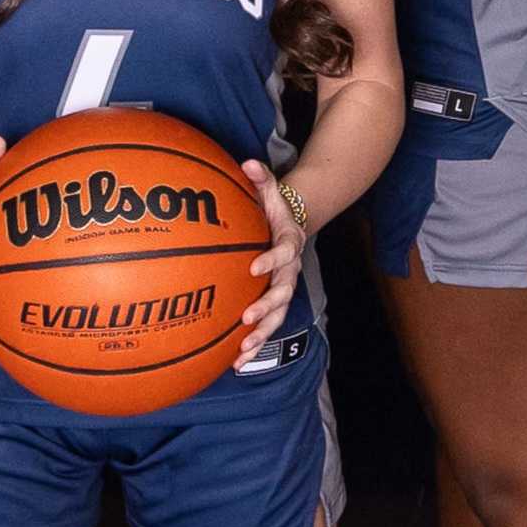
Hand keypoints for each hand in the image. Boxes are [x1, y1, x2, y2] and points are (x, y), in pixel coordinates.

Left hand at [235, 158, 307, 360]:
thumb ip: (261, 178)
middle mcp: (290, 270)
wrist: (291, 226)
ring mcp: (283, 289)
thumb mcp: (270, 191)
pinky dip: (252, 345)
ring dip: (261, 335)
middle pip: (284, 292)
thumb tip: (247, 163)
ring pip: (277, 316)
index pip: (285, 252)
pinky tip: (235, 363)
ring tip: (243, 350)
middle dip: (267, 307)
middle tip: (248, 317)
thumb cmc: (273, 209)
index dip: (272, 260)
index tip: (255, 266)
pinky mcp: (273, 303)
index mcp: (289, 242)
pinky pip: (265, 326)